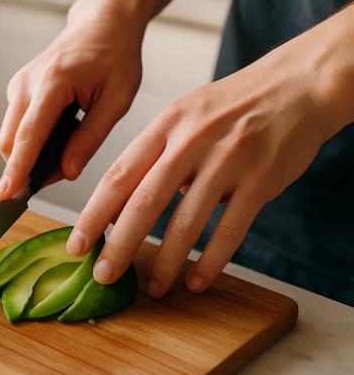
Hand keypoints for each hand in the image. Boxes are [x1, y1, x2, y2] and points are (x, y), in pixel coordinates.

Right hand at [0, 7, 143, 198]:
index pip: (28, 135)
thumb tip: (67, 172)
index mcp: (52, 83)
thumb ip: (90, 138)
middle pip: (8, 141)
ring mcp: (18, 86)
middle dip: (25, 168)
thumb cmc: (115, 56)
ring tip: (67, 150)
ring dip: (31, 156)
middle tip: (60, 174)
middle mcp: (26, 84)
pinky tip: (61, 134)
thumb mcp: (117, 100)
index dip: (16, 169)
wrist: (102, 23)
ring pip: (10, 137)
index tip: (5, 195)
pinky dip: (32, 142)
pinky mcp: (17, 91)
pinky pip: (16, 127)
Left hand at [66, 41, 328, 296]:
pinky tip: (196, 282)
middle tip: (103, 275)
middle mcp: (191, 141)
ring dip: (166, 262)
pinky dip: (211, 261)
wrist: (297, 85)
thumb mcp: (183, 119)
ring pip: (186, 221)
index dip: (93, 215)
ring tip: (154, 289)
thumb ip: (152, 159)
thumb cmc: (231, 109)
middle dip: (119, 245)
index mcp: (164, 126)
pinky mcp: (260, 179)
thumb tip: (117, 211)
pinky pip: (230, 230)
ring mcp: (227, 159)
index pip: (117, 176)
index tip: (76, 245)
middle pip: (144, 202)